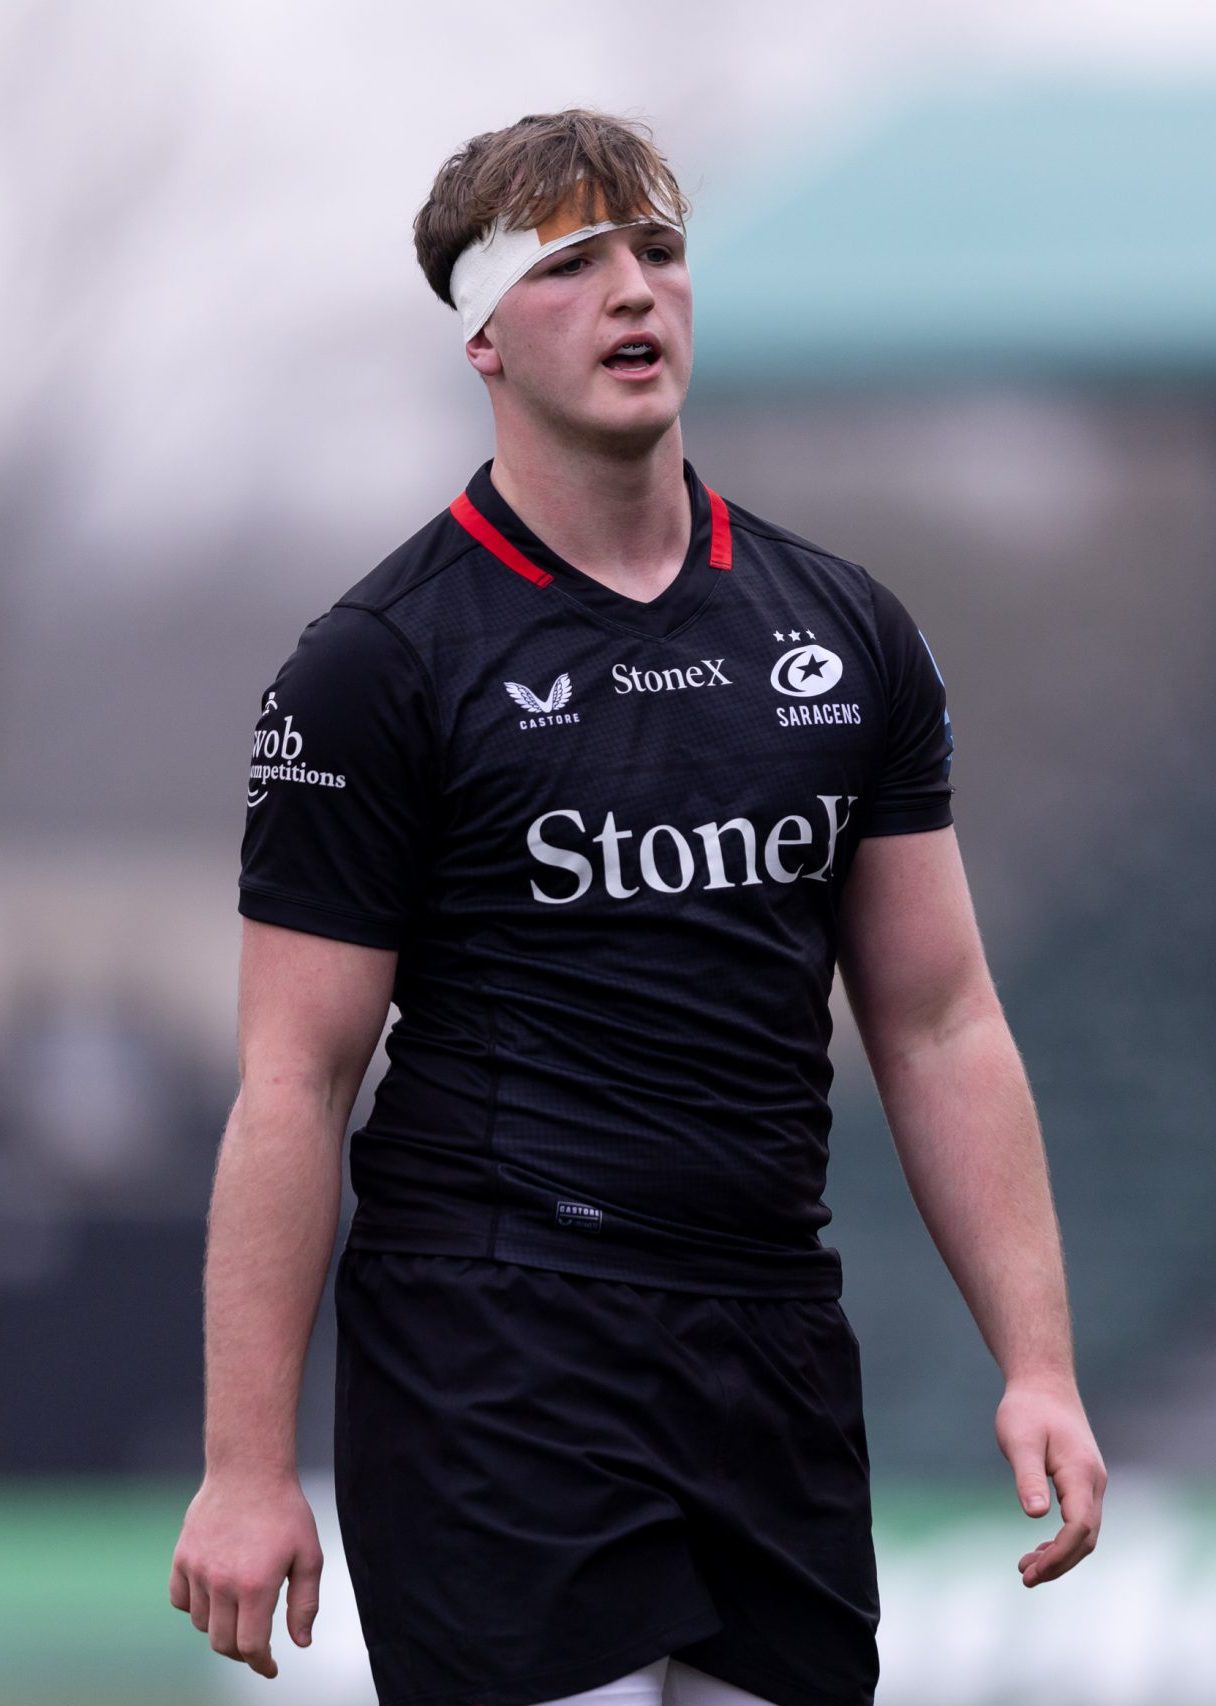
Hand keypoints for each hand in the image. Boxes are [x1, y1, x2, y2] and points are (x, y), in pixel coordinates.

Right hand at [168, 1472, 322, 1676]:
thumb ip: (305, 1603)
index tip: (270, 1667)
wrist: (249, 1469)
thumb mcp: (309, 1555)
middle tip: (256, 1644)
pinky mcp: (181, 1557)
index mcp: (256, 1585)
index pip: (250, 1646)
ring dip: (219, 1626)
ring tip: (239, 1608)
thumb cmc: (285, 1511)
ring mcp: (197, 1569)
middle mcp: (222, 1582)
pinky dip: (194, 1606)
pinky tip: (213, 1594)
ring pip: (200, 1623)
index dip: (261, 1664)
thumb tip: (301, 1644)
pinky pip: (180, 1600)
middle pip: (222, 1642)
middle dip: (241, 1651)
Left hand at [995, 1376, 1106, 1587]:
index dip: (1059, 1555)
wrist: (1043, 1383)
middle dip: (1059, 1563)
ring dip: (1061, 1555)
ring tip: (1027, 1569)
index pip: (1079, 1528)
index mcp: (1081, 1473)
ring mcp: (1092, 1482)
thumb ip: (1028, 1477)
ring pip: (1085, 1532)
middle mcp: (1094, 1482)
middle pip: (1086, 1537)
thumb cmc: (1028, 1409)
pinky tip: (1040, 1549)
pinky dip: (1062, 1540)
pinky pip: (1080, 1520)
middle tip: (1026, 1577)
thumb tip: (1036, 1516)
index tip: (1032, 1571)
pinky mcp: (1083, 1481)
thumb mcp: (1020, 1440)